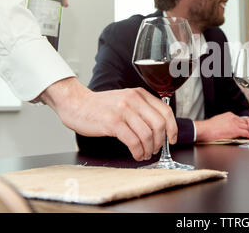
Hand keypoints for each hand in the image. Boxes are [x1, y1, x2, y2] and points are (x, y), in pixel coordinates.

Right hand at [39, 77, 176, 160]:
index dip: (172, 128)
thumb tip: (159, 128)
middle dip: (160, 141)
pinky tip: (136, 154)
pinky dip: (138, 151)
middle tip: (155, 149)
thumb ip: (142, 109)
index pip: (165, 111)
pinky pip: (133, 141)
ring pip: (147, 134)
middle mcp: (134, 100)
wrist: (76, 104)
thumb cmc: (100, 106)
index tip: (172, 139)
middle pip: (159, 124)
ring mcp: (123, 110)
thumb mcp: (125, 100)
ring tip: (144, 154)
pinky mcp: (113, 122)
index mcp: (140, 94)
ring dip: (148, 149)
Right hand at [194, 112, 248, 141]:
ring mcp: (234, 123)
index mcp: (230, 116)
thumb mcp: (220, 123)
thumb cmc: (208, 129)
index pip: (244, 120)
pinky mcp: (234, 130)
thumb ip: (228, 125)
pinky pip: (247, 132)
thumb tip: (233, 132)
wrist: (203, 130)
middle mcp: (234, 118)